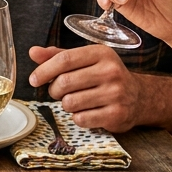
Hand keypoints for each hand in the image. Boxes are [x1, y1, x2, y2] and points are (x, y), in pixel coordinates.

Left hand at [27, 45, 143, 131]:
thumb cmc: (104, 77)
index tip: (33, 80)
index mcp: (101, 53)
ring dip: (66, 104)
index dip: (44, 70)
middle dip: (54, 90)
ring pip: (70, 103)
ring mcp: (116, 94)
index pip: (64, 60)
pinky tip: (88, 111)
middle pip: (64, 82)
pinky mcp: (117, 114)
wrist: (138, 97)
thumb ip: (58, 56)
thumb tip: (33, 52)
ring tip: (77, 100)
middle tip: (60, 92)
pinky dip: (78, 117)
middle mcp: (111, 71)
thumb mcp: (86, 61)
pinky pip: (81, 119)